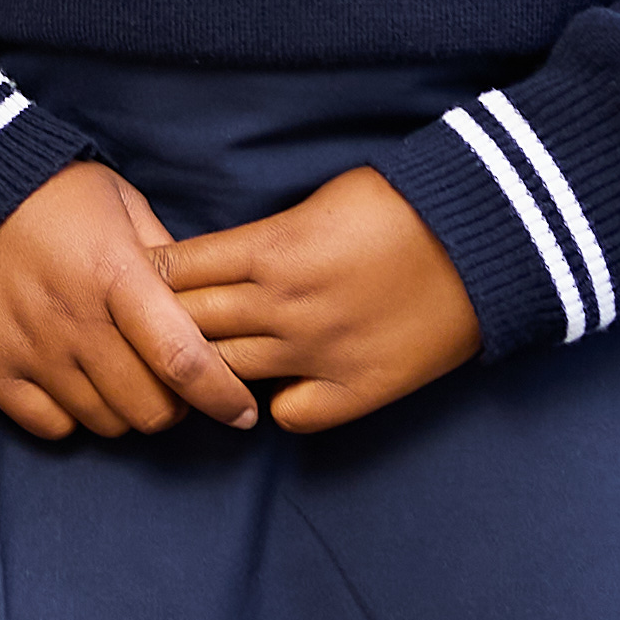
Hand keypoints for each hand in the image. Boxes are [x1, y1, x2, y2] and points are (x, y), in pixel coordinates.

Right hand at [0, 160, 257, 441]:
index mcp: (117, 276)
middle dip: (174, 405)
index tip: (242, 411)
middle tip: (169, 383)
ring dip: (125, 410)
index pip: (184, 360)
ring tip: (120, 377)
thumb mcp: (121, 202)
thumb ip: (168, 257)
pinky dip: (73, 416)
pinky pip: (50, 426)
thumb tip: (208, 303)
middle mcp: (76, 321)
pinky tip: (75, 385)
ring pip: (105, 423)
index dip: (222, 396)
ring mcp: (31, 348)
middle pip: (149, 409)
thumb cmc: (49, 191)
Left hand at [160, 163, 486, 434]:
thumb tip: (221, 264)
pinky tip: (280, 387)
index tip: (140, 280)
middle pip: (187, 325)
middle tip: (151, 330)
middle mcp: (283, 305)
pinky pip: (290, 416)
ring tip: (203, 363)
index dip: (149, 276)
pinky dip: (276, 405)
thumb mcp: (315, 203)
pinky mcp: (357, 388)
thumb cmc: (399, 206)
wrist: (479, 239)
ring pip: (227, 373)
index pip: (173, 270)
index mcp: (268, 249)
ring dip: (210, 369)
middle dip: (161, 326)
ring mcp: (318, 353)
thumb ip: (264, 238)